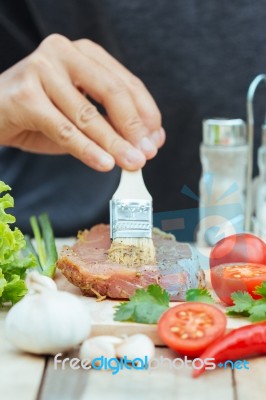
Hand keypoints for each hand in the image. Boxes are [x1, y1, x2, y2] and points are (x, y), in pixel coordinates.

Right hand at [0, 34, 164, 170]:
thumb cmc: (40, 113)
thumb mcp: (81, 115)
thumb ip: (112, 124)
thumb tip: (150, 141)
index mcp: (85, 53)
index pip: (126, 83)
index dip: (146, 114)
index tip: (155, 140)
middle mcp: (65, 52)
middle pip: (113, 92)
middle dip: (134, 127)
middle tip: (147, 154)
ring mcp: (42, 69)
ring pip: (88, 114)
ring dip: (114, 143)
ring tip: (131, 163)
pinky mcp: (26, 93)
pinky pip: (64, 128)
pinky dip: (87, 149)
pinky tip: (104, 163)